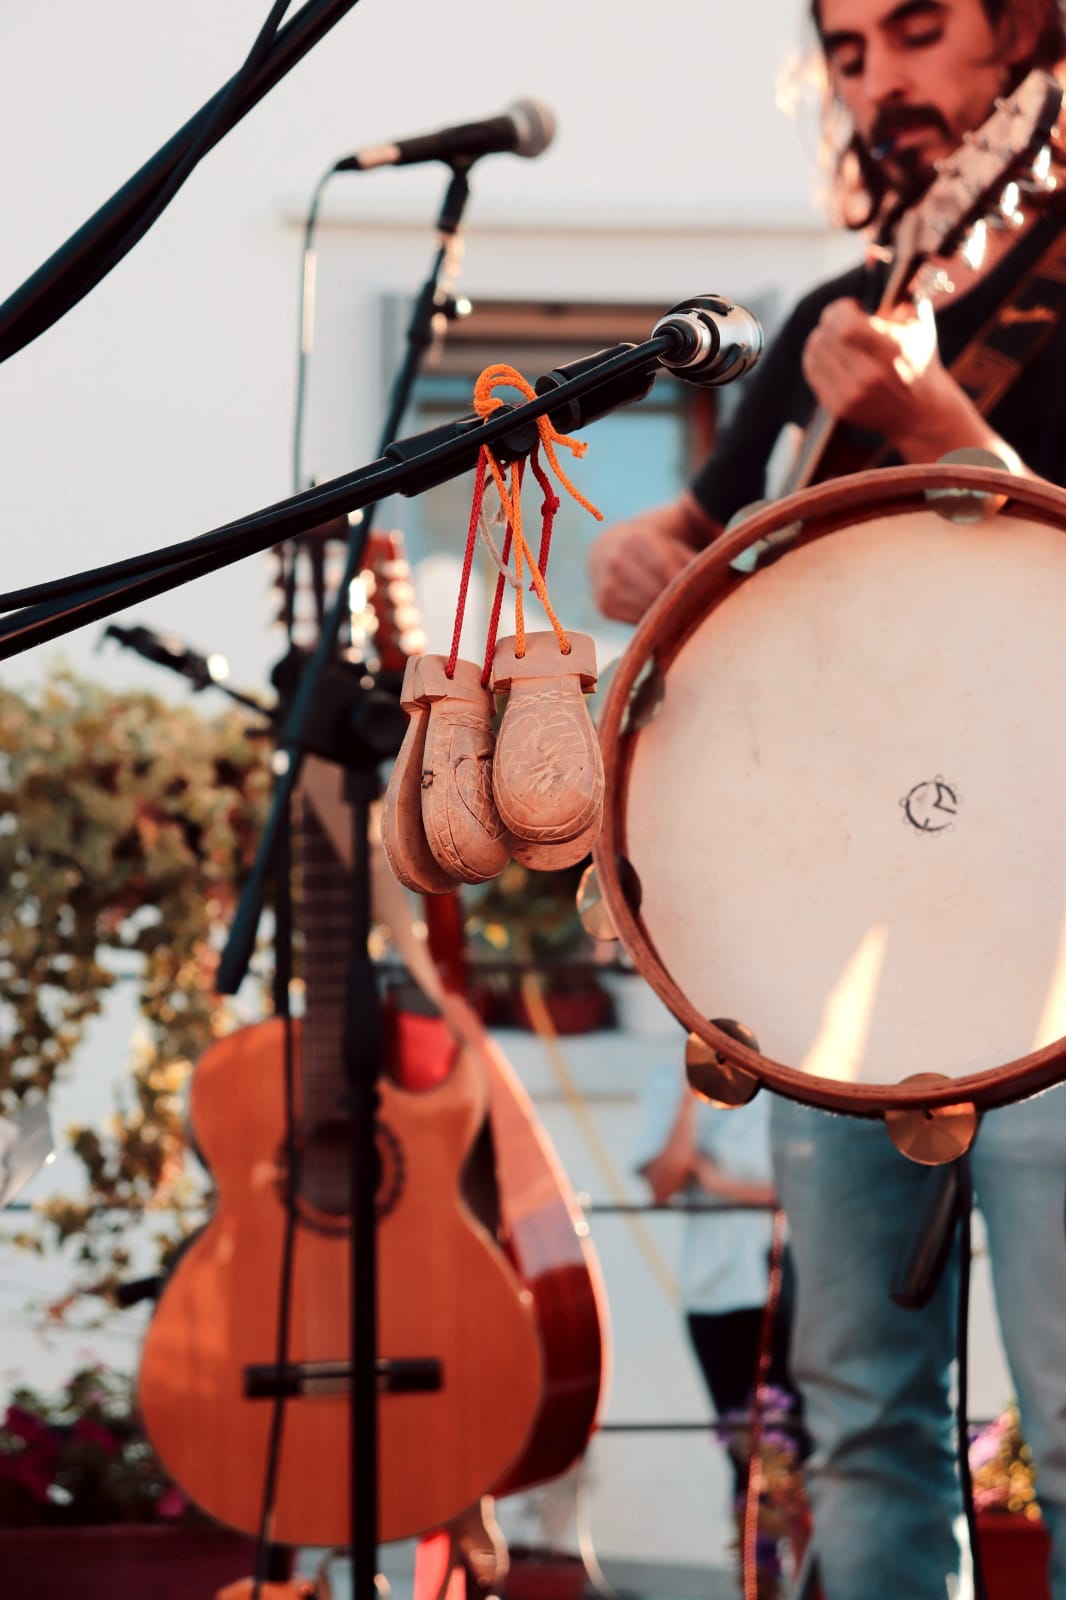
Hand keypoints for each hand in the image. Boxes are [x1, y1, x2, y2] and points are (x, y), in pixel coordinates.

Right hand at [587, 494, 717, 623]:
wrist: (606, 550)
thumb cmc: (651, 549)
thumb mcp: (670, 545)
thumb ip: (692, 561)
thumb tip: (717, 581)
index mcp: (635, 540)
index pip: (664, 567)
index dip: (684, 585)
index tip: (702, 596)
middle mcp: (617, 562)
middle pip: (655, 592)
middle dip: (677, 603)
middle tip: (696, 609)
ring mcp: (607, 585)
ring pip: (646, 611)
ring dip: (665, 616)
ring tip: (679, 613)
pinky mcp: (604, 606)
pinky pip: (635, 622)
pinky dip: (651, 622)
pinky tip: (658, 615)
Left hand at [801, 294, 949, 440]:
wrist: (921, 412)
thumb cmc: (920, 358)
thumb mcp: (918, 320)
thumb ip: (898, 289)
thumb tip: (872, 253)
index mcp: (890, 351)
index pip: (843, 326)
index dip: (839, 309)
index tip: (852, 306)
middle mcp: (868, 377)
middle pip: (825, 336)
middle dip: (831, 321)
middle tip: (844, 320)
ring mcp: (851, 395)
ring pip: (814, 352)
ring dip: (822, 337)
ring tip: (839, 336)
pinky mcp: (838, 407)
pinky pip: (812, 371)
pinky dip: (816, 356)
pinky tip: (832, 352)